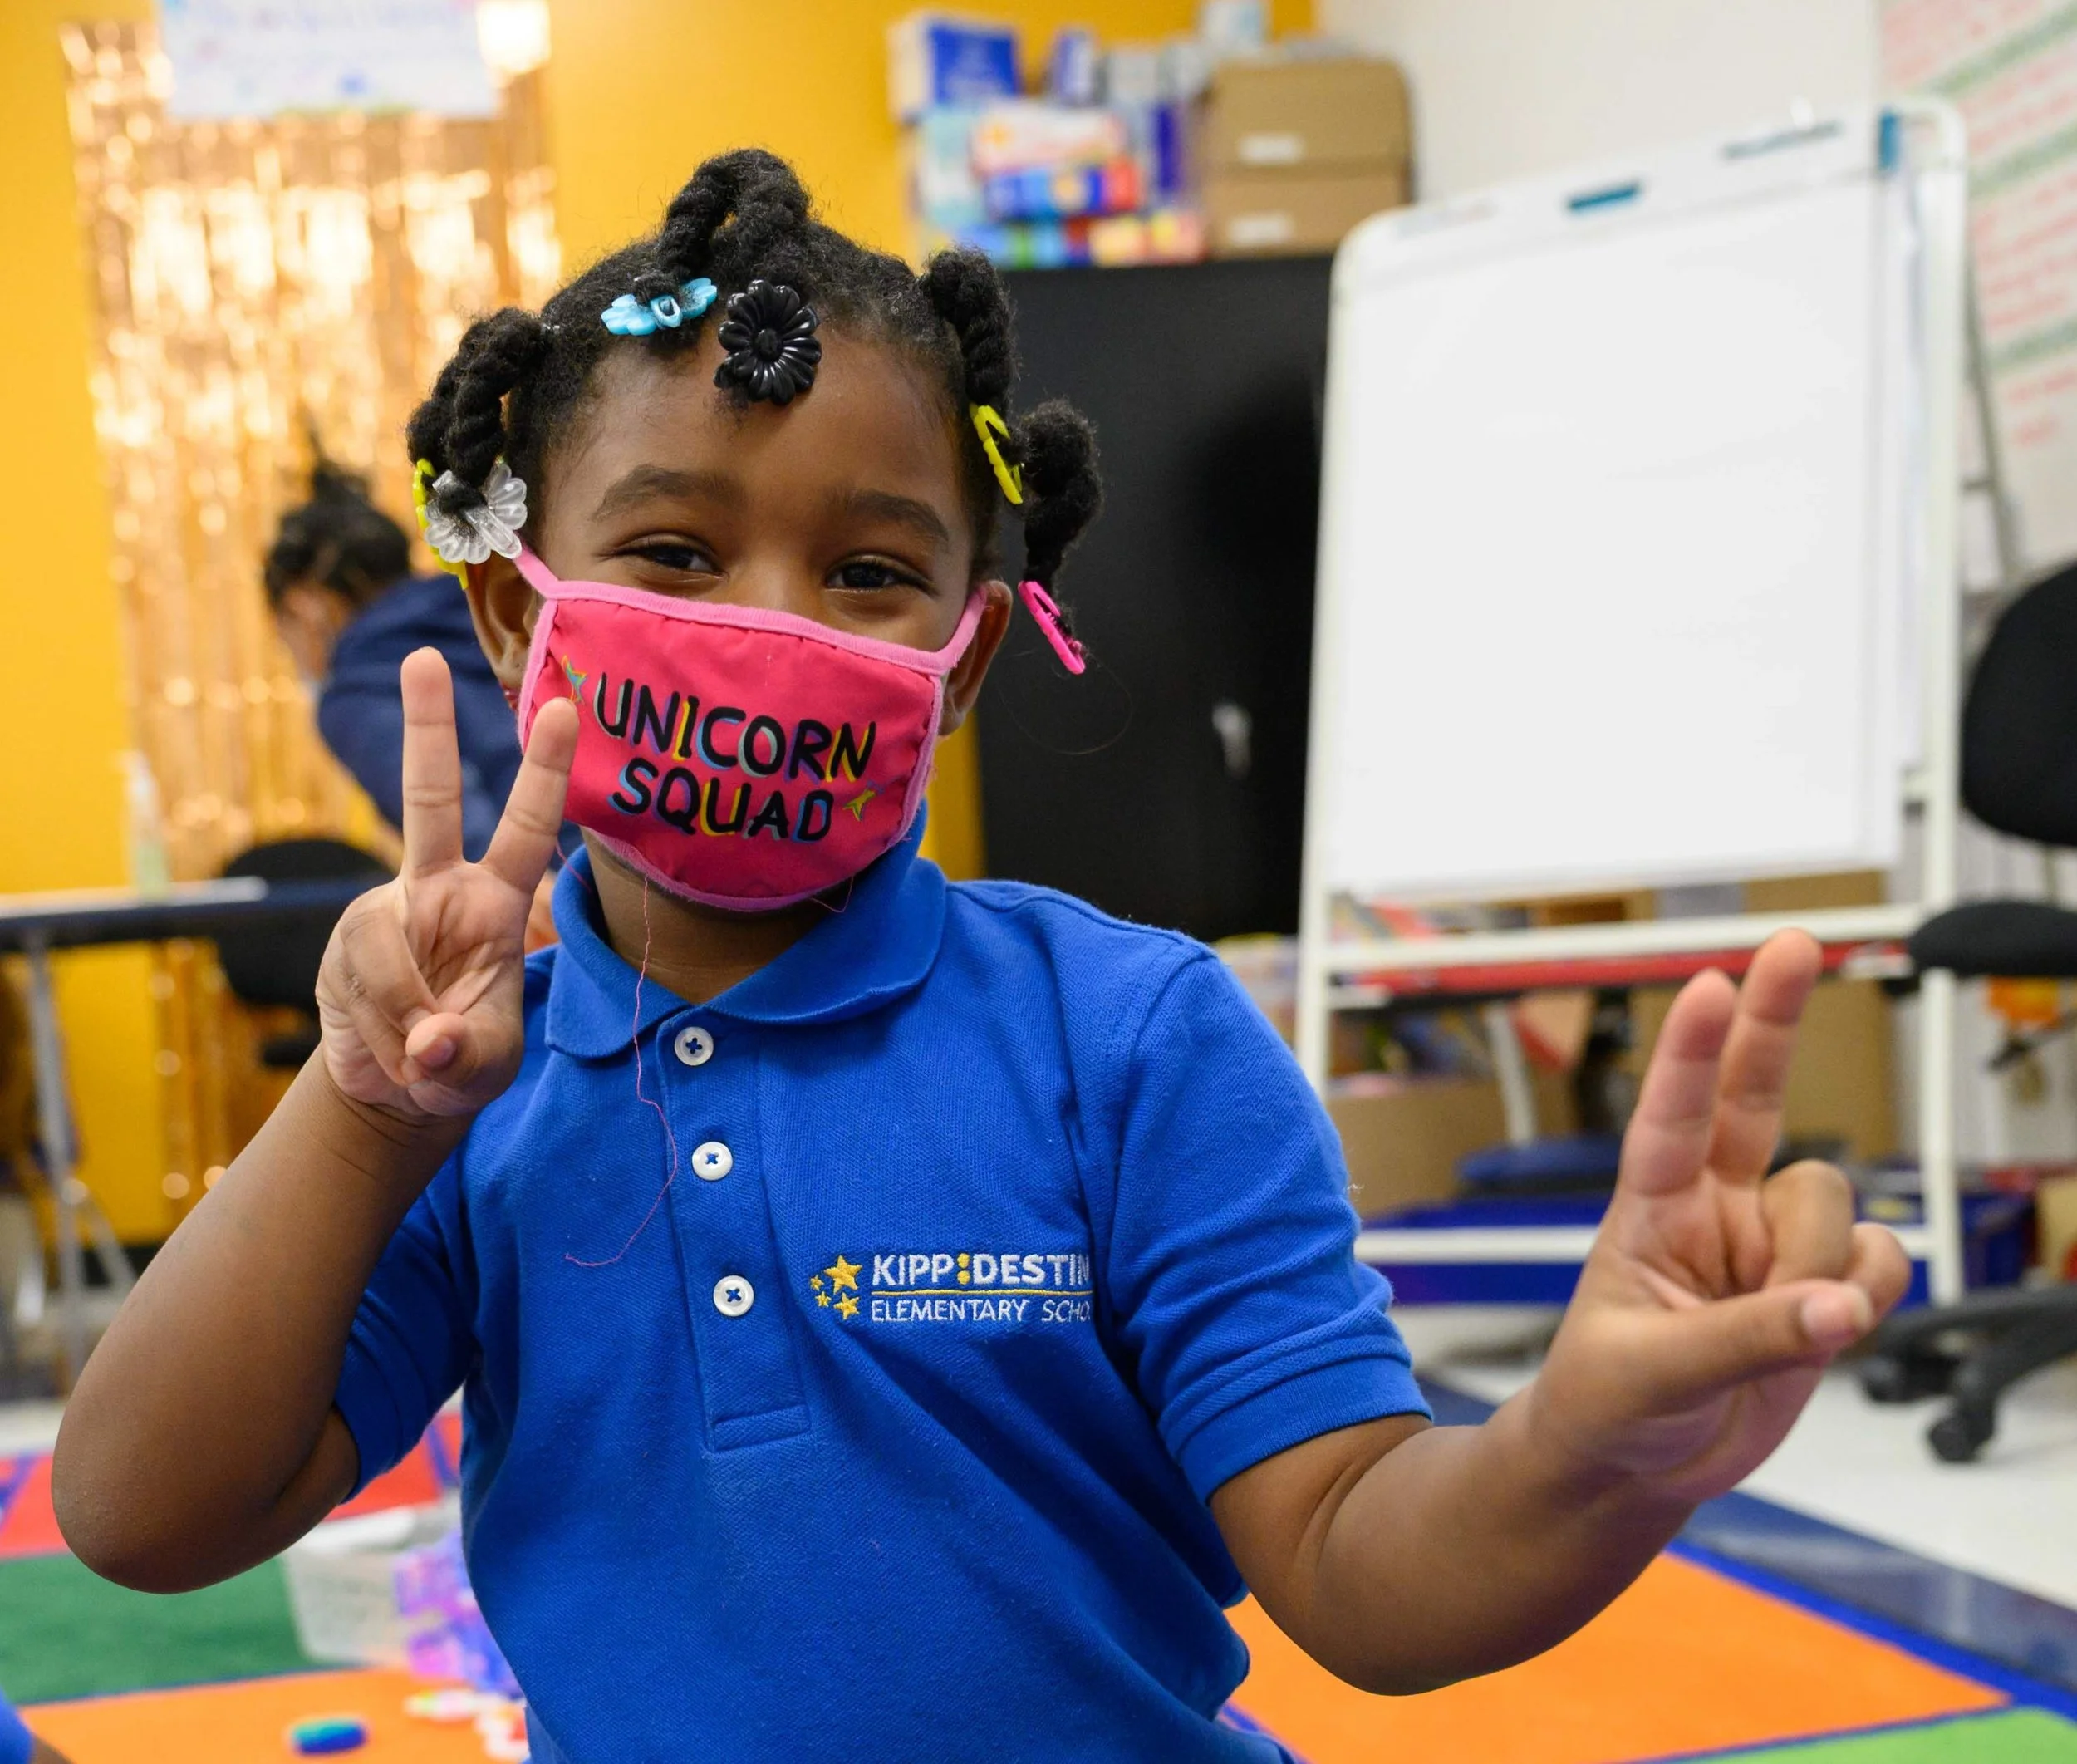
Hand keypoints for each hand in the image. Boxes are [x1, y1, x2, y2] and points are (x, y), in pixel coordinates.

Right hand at [316, 648, 576, 1120]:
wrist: (394, 1089)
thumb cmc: (462, 1062)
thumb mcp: (486, 1067)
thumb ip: (468, 1056)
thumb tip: (432, 1040)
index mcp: (493, 903)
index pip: (525, 826)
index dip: (544, 770)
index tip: (564, 706)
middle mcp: (437, 890)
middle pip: (427, 798)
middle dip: (425, 727)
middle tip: (424, 656)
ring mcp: (383, 912)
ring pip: (389, 955)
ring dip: (410, 1023)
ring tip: (424, 1055)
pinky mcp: (342, 944)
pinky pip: (365, 988)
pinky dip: (386, 1036)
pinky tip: (393, 1051)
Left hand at [1525, 932, 1911, 1505]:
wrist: (1631, 1466)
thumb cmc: (1604, 1403)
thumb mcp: (1651, 1372)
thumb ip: (1747, 1339)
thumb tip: (1838, 1308)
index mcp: (1647, 1208)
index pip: (1669, 1113)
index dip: (1691, 1050)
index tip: (1711, 982)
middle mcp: (1713, 1207)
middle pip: (1754, 1095)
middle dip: (1775, 1019)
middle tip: (1798, 942)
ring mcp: (1770, 1243)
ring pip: (1832, 1203)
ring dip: (1820, 1263)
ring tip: (1779, 1326)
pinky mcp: (1819, 1288)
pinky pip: (1876, 1259)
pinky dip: (1867, 1291)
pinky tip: (1829, 1326)